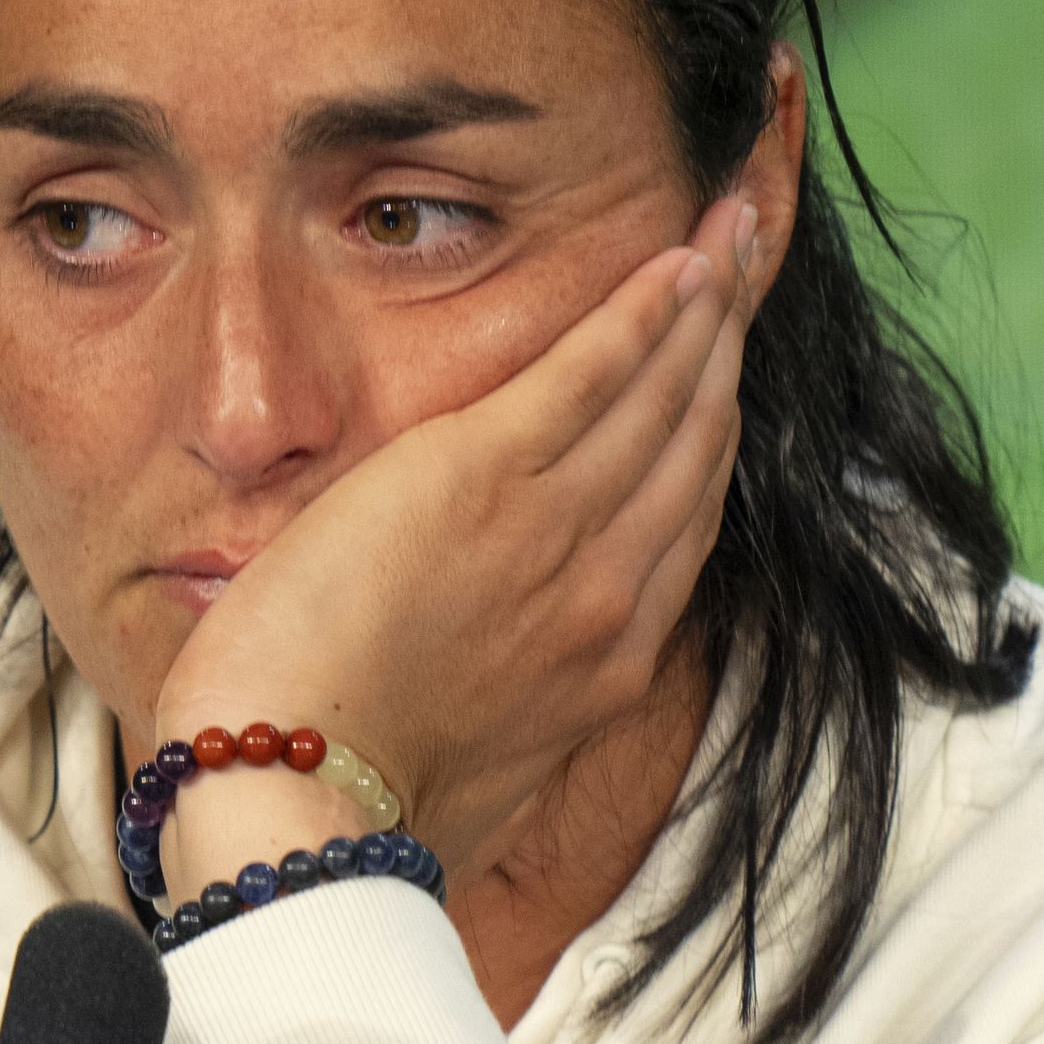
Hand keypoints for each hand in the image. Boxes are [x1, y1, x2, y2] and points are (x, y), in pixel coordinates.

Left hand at [151, 192, 758, 877]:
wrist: (298, 804)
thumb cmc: (349, 802)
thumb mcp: (464, 776)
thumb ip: (500, 720)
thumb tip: (482, 715)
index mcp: (598, 670)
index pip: (678, 532)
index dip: (706, 442)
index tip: (720, 383)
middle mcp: (604, 597)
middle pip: (688, 452)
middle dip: (723, 353)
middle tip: (745, 267)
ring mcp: (554, 534)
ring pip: (657, 403)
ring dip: (698, 311)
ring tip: (723, 239)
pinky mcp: (484, 476)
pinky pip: (590, 375)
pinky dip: (642, 316)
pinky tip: (672, 265)